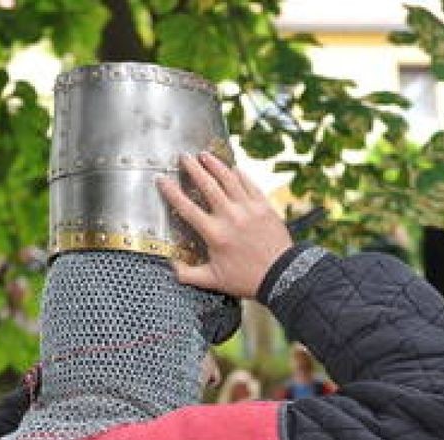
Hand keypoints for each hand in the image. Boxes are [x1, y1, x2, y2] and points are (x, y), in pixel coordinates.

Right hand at [157, 152, 291, 298]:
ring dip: (215, 165)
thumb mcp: (213, 281)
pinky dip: (240, 174)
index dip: (172, 192)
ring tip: (204, 154)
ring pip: (229, 179)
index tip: (162, 179)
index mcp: (214, 234)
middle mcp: (231, 217)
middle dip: (193, 168)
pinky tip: (233, 167)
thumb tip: (170, 266)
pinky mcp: (265, 206)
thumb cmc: (246, 280)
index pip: (187, 208)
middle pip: (208, 185)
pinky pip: (250, 184)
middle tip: (183, 157)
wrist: (281, 276)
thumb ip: (188, 274)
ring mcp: (249, 209)